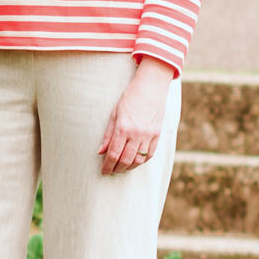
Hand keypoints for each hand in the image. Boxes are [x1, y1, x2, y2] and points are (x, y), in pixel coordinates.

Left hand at [98, 58, 174, 174]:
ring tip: (122, 167)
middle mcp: (136, 134)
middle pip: (125, 160)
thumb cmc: (130, 97)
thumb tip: (100, 151)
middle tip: (111, 171)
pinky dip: (142, 161)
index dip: (107, 166)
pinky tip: (135, 161)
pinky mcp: (157, 134)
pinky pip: (149, 154)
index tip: (103, 171)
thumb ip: (108, 134)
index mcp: (123, 128)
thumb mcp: (114, 113)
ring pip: (138, 160)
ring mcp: (148, 135)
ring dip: (129, 167)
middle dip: (117, 169)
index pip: (113, 154)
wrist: (151, 87)